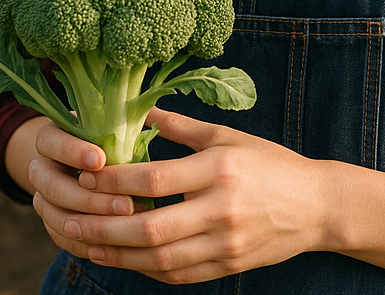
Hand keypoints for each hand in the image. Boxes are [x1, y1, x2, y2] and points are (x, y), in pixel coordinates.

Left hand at [31, 109, 328, 283]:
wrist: (316, 205)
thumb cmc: (269, 163)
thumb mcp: (229, 136)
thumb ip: (183, 128)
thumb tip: (142, 109)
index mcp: (218, 168)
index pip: (154, 179)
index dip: (114, 181)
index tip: (85, 176)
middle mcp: (220, 208)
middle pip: (150, 227)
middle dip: (103, 228)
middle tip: (69, 222)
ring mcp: (224, 242)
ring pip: (159, 258)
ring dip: (116, 255)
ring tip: (86, 246)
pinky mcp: (227, 266)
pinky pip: (177, 274)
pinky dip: (145, 270)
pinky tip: (123, 260)